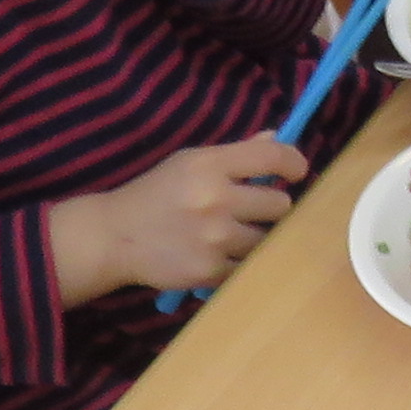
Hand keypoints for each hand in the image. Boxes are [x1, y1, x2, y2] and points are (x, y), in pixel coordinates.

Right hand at [53, 136, 308, 300]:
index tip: (296, 172)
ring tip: (233, 233)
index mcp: (210, 165)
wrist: (115, 237)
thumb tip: (276, 138)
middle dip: (271, 206)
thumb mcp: (190, 161)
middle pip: (280, 204)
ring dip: (257, 236)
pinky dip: (241, 262)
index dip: (294, 163)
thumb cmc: (156, 193)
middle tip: (253, 209)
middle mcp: (215, 199)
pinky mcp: (211, 271)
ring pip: (269, 238)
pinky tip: (221, 253)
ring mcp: (215, 238)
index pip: (273, 157)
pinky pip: (250, 265)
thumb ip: (236, 152)